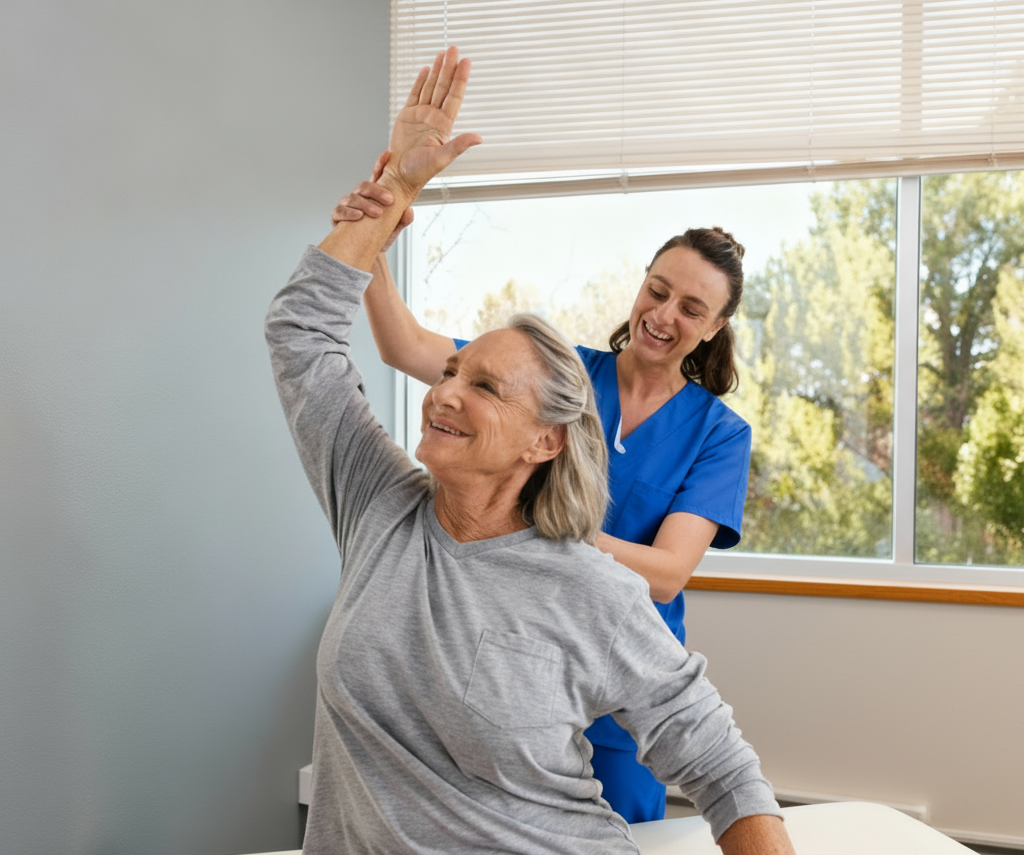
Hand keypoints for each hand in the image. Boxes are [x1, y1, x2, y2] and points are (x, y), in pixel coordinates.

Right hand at [331, 151, 413, 252]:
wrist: (366, 254)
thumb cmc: (379, 237)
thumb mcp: (394, 229)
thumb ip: (402, 220)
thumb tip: (409, 211)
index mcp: (372, 196)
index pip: (376, 177)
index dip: (380, 165)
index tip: (388, 155)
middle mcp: (358, 197)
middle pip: (364, 186)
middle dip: (376, 191)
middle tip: (390, 200)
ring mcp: (347, 206)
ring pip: (352, 198)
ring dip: (365, 204)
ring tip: (377, 212)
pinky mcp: (337, 216)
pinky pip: (340, 211)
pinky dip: (349, 213)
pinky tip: (358, 217)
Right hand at [382, 46, 481, 197]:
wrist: (400, 175)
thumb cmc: (420, 171)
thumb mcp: (442, 158)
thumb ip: (460, 145)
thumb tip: (479, 138)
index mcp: (444, 126)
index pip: (454, 96)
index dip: (460, 79)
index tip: (466, 62)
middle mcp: (434, 117)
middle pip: (444, 87)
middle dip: (449, 67)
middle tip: (454, 48)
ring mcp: (421, 115)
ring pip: (431, 87)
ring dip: (437, 70)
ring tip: (443, 53)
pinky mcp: (407, 116)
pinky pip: (415, 94)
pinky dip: (421, 81)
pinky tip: (427, 69)